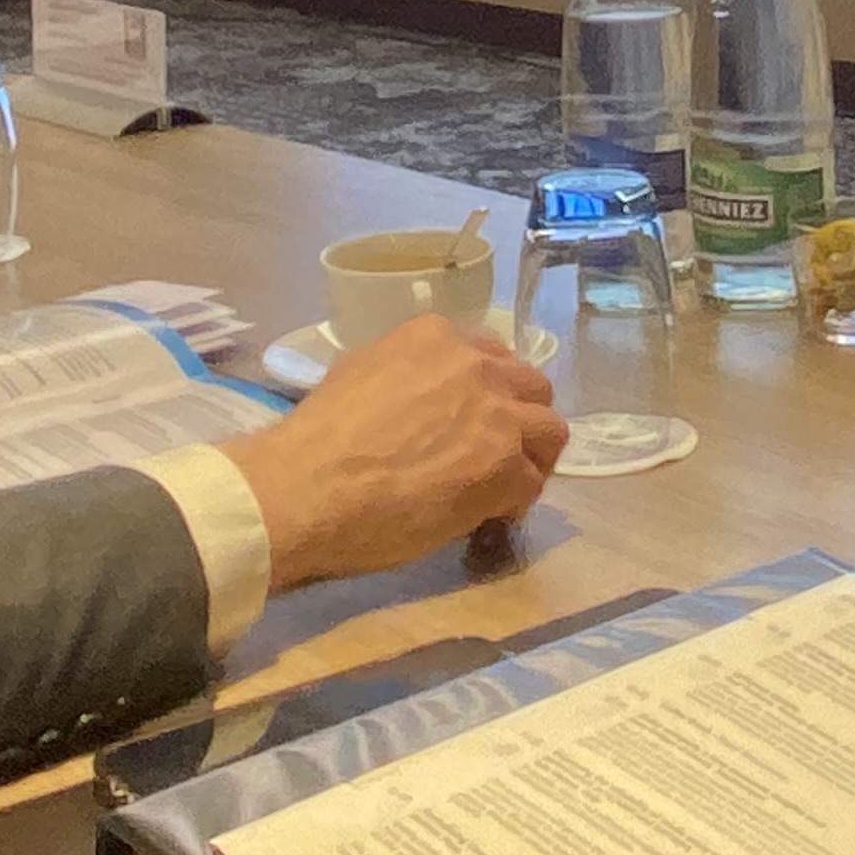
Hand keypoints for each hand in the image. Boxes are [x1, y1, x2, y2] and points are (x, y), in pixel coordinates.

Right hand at [219, 314, 567, 589]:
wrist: (304, 488)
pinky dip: (515, 503)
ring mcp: (496, 416)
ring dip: (531, 459)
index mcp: (435, 338)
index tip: (473, 419)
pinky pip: (531, 484)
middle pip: (530, 386)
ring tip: (504, 487)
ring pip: (550, 431)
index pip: (490, 355)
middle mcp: (475, 366)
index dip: (488, 392)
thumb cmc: (315, 439)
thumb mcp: (359, 375)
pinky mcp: (504, 468)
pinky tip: (487, 517)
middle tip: (495, 453)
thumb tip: (420, 402)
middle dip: (518, 419)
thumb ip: (406, 377)